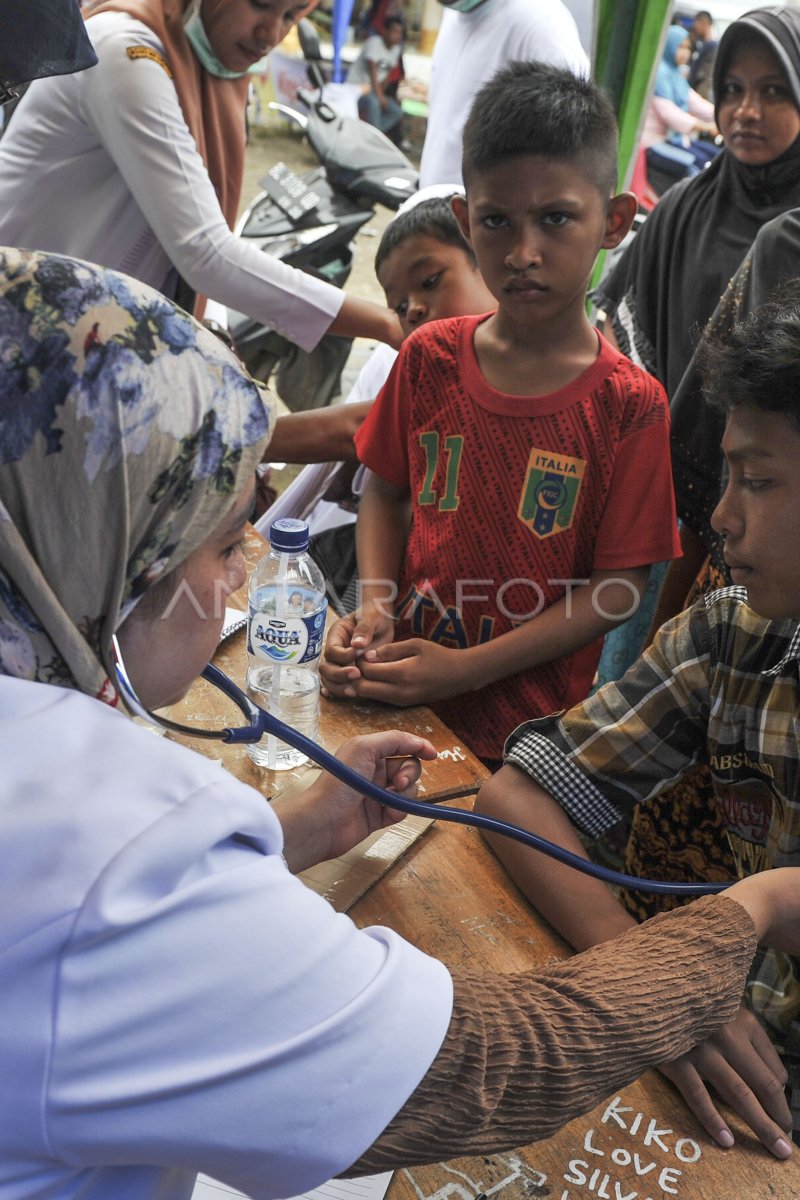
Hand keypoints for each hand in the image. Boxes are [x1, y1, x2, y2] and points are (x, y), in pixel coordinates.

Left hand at [287, 730, 436, 866]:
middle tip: (398, 781)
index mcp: (369, 753)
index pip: (401, 745)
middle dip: (409, 773)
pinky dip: (398, 811)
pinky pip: (402, 810)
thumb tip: (419, 743)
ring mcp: (378, 794)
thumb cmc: (339, 782)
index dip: (418, 747)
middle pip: (409, 767)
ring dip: (405, 794)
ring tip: (390, 799)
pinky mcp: (380, 816)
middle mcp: (374, 772)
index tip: (433, 754)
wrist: (324, 821)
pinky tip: (385, 814)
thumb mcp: (364, 748)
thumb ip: (393, 740)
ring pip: (409, 790)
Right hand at [320, 605, 394, 697]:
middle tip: (357, 675)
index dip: (342, 656)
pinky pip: (338, 683)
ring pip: (329, 679)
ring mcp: (339, 662)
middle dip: (339, 674)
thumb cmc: (374, 615)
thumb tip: (357, 644)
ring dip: (339, 687)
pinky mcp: (347, 670)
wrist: (382, 620)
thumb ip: (364, 628)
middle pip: (326, 667)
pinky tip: (347, 695)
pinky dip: (339, 691)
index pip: (331, 650)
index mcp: (336, 635)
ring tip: (356, 691)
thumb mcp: (371, 616)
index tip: (356, 655)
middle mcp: (334, 650)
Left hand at [350, 638, 469, 705]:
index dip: (358, 661)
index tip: (358, 651)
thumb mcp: (415, 645)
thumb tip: (367, 656)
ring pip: (370, 696)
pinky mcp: (404, 705)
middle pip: (363, 689)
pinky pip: (381, 699)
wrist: (460, 676)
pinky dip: (373, 689)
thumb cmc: (439, 656)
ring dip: (363, 684)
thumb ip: (390, 650)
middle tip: (357, 663)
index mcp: (402, 673)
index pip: (367, 671)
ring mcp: (401, 701)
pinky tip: (376, 677)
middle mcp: (399, 691)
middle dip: (355, 676)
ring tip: (366, 668)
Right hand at [659, 1004, 791, 1158]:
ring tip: (775, 1148)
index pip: (774, 1070)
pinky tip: (726, 1140)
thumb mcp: (728, 1016)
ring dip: (760, 1125)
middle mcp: (728, 1034)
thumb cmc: (693, 1010)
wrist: (648, 995)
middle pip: (763, 1084)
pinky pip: (698, 1096)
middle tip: (786, 1146)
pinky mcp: (676, 1059)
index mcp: (745, 1023)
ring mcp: (701, 1047)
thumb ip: (750, 1043)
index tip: (779, 1118)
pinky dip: (713, 1120)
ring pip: (738, 1093)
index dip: (781, 1100)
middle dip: (778, 1118)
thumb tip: (774, 1086)